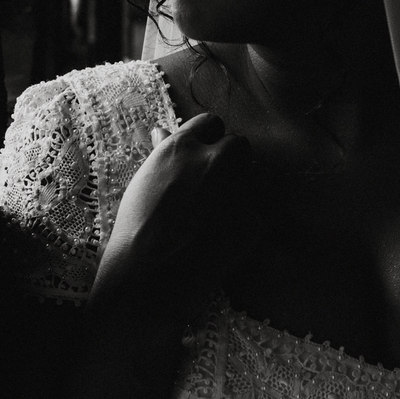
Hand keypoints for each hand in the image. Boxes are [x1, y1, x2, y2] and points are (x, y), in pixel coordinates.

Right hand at [91, 113, 256, 317]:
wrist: (150, 275)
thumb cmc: (137, 228)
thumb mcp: (145, 181)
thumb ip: (162, 152)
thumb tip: (162, 130)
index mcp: (184, 147)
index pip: (210, 123)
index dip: (207, 139)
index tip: (203, 156)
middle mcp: (215, 161)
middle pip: (238, 145)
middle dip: (230, 161)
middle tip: (214, 186)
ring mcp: (238, 189)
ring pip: (255, 174)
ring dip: (244, 186)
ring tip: (222, 211)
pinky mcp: (256, 219)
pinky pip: (263, 209)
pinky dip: (251, 218)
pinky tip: (229, 233)